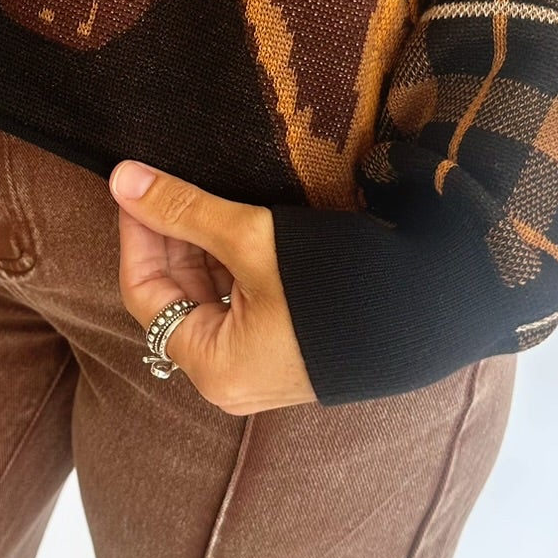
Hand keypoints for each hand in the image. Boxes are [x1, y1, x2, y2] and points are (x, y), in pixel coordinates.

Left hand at [109, 161, 315, 413]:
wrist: (435, 304)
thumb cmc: (338, 281)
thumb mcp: (251, 238)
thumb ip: (184, 210)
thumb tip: (122, 179)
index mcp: (213, 367)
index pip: (145, 294)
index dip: (137, 234)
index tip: (137, 186)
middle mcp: (231, 378)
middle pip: (175, 297)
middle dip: (169, 238)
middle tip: (164, 182)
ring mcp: (262, 366)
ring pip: (209, 297)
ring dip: (201, 246)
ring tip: (201, 194)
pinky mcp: (289, 346)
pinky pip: (240, 303)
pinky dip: (231, 262)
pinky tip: (235, 223)